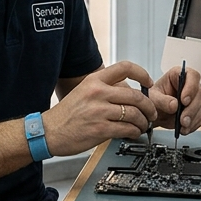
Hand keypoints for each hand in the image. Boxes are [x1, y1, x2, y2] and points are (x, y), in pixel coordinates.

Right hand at [42, 61, 157, 156]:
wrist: (49, 131)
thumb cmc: (66, 114)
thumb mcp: (83, 92)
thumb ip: (104, 89)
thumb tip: (129, 94)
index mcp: (94, 81)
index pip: (125, 68)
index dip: (142, 74)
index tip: (148, 82)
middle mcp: (97, 93)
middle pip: (136, 95)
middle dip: (149, 106)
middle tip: (151, 112)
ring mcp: (99, 111)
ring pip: (134, 113)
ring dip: (143, 121)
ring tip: (142, 125)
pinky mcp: (100, 128)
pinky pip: (127, 128)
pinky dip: (135, 132)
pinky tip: (133, 132)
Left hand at [149, 66, 200, 134]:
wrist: (156, 113)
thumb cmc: (153, 100)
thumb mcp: (152, 98)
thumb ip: (161, 100)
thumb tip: (174, 105)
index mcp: (178, 75)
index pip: (192, 76)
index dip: (191, 87)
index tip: (184, 100)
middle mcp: (190, 84)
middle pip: (199, 93)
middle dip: (191, 109)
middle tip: (182, 119)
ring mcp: (196, 97)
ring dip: (193, 118)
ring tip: (182, 126)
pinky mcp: (199, 109)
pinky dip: (194, 124)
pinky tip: (185, 128)